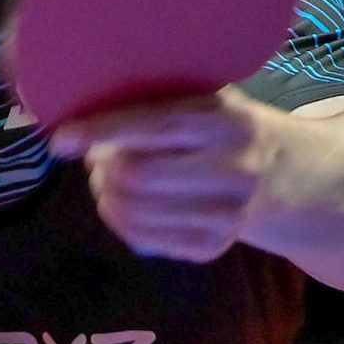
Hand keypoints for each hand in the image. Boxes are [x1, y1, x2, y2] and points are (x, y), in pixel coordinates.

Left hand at [54, 89, 285, 263]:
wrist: (281, 173)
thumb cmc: (224, 127)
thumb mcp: (209, 98)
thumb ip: (161, 96)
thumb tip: (83, 99)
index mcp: (230, 123)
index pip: (155, 127)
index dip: (102, 132)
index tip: (61, 139)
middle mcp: (234, 171)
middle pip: (136, 175)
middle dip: (102, 166)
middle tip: (97, 157)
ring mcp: (226, 216)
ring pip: (132, 210)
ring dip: (105, 193)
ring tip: (109, 178)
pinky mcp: (210, 247)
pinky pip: (140, 238)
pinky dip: (117, 219)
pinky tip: (121, 203)